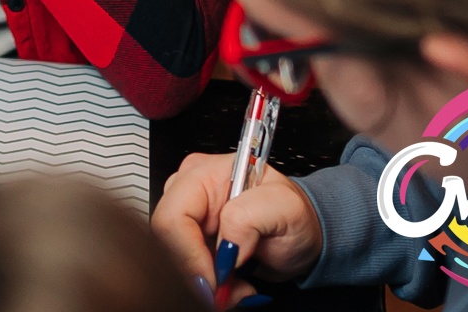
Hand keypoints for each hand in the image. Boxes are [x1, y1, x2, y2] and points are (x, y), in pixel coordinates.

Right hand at [153, 152, 325, 306]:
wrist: (301, 234)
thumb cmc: (292, 213)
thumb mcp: (284, 207)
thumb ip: (250, 216)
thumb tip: (225, 246)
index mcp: (202, 175)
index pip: (173, 216)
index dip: (188, 254)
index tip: (213, 282)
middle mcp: (188, 195)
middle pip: (166, 241)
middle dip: (197, 274)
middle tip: (227, 292)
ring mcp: (187, 220)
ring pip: (173, 261)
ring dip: (205, 284)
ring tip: (238, 287)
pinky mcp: (190, 244)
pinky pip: (185, 271)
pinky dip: (209, 287)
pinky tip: (232, 284)